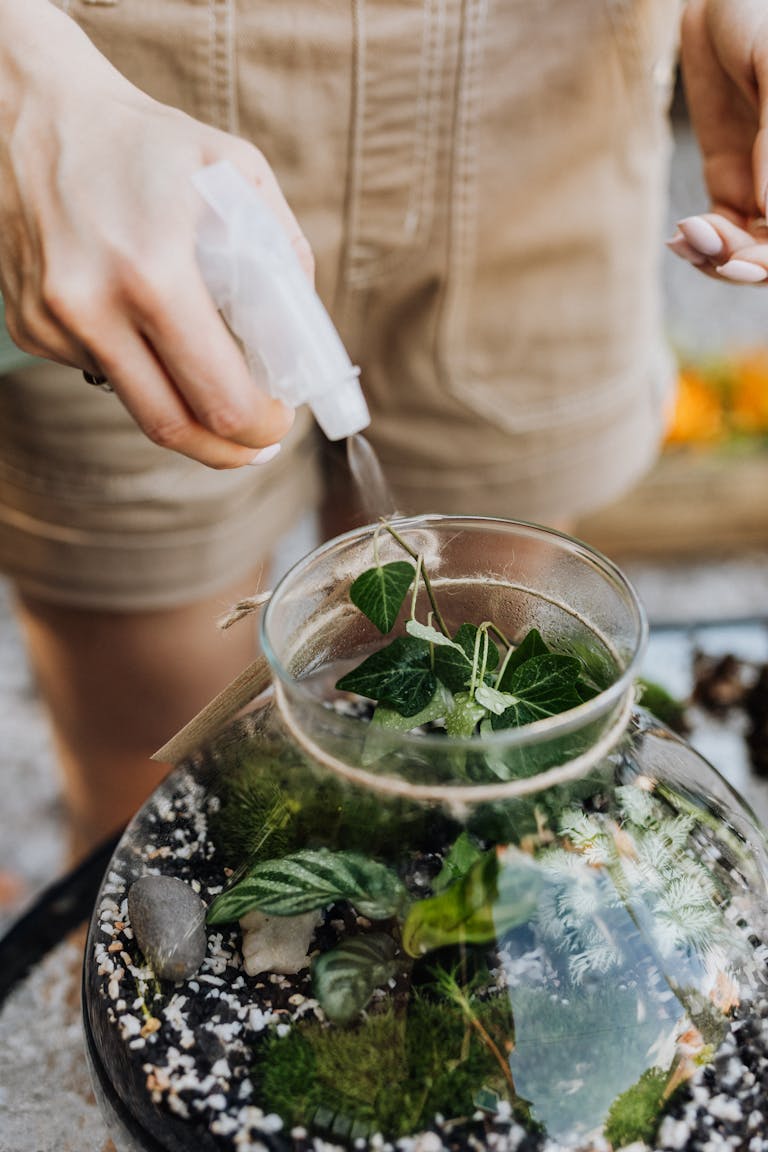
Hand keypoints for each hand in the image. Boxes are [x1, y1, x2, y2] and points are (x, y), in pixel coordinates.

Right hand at [0, 1, 309, 466]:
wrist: (30, 112)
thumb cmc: (143, 141)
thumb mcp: (235, 171)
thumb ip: (283, 251)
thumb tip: (301, 331)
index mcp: (152, 270)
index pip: (217, 397)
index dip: (259, 428)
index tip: (279, 422)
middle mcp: (92, 306)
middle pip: (172, 427)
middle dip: (228, 450)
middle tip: (257, 443)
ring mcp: (53, 323)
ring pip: (135, 405)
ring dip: (185, 411)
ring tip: (214, 387)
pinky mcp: (29, 328)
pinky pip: (100, 372)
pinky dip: (137, 367)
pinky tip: (145, 325)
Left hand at [671, 0, 767, 283]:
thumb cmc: (759, 14)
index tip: (743, 257)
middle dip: (749, 265)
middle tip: (715, 255)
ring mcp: (765, 181)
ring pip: (750, 250)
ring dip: (721, 260)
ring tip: (690, 239)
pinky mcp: (729, 177)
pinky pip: (721, 231)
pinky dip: (702, 244)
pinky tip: (682, 237)